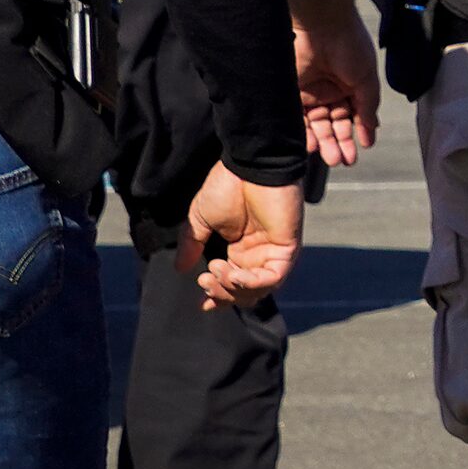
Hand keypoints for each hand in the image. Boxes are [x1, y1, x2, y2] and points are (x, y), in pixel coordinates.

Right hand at [176, 163, 304, 309]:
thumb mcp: (200, 218)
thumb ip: (192, 245)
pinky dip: (252, 282)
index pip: (233, 285)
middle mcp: (258, 254)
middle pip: (245, 293)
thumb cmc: (228, 185)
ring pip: (259, 290)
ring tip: (215, 271)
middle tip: (205, 280)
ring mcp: (274, 252)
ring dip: (233, 288)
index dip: (218, 297)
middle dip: (222, 293)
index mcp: (240, 249)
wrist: (249, 165)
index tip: (203, 303)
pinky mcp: (288, 248)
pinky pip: (274, 277)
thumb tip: (180, 269)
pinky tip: (233, 274)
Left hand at [293, 12, 381, 167]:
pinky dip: (305, 134)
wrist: (321, 23)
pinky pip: (297, 118)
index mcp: (351, 86)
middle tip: (344, 160)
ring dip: (324, 142)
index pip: (353, 115)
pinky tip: (312, 146)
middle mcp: (330, 90)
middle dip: (340, 143)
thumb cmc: (349, 44)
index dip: (358, 132)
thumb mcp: (367, 78)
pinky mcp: (293, 92)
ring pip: (317, 124)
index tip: (362, 148)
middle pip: (335, 123)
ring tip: (332, 158)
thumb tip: (372, 128)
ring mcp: (311, 92)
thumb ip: (368, 106)